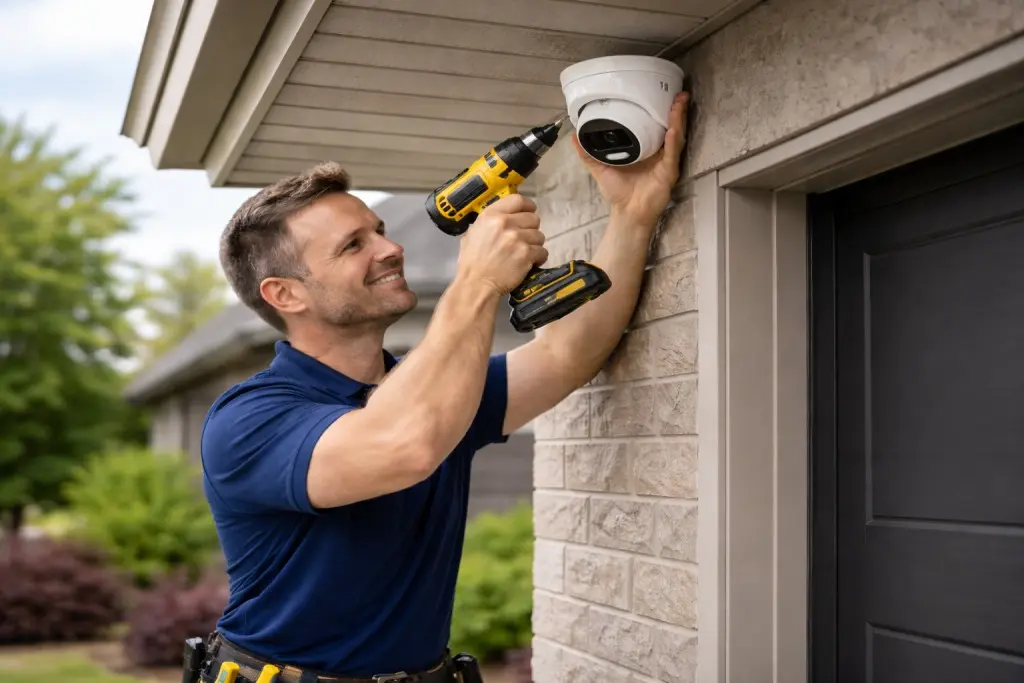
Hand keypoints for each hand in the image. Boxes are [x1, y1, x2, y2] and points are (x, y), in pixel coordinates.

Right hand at [456, 194, 547, 295]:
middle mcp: (505, 223)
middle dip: (531, 229)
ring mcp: (517, 238)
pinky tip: (530, 263)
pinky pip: (542, 251)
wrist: (476, 284)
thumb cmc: (471, 262)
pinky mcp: (526, 254)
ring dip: (535, 245)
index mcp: (491, 215)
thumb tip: (503, 217)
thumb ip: (488, 222)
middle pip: (533, 218)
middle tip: (524, 239)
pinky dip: (538, 258)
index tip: (529, 212)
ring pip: (539, 236)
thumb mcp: (473, 234)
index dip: (527, 206)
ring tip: (525, 253)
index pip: (518, 200)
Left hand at [572, 91, 689, 225]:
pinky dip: (673, 141)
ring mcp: (665, 161)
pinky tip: (673, 130)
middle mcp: (659, 151)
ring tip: (678, 103)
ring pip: (675, 136)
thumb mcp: (600, 168)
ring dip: (678, 119)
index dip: (659, 109)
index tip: (660, 92)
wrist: (627, 212)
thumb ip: (587, 152)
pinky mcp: (668, 172)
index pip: (655, 124)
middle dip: (674, 109)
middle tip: (677, 92)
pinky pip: (671, 154)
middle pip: (670, 126)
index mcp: (646, 147)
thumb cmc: (619, 191)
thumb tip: (574, 136)